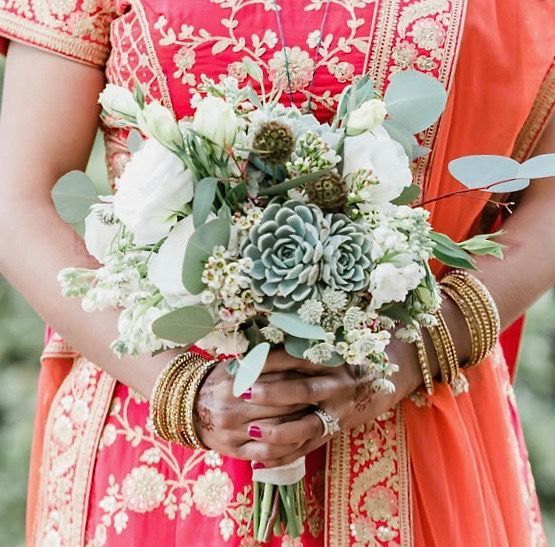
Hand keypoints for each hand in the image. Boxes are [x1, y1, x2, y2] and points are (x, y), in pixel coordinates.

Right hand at [194, 349, 318, 461]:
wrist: (186, 407)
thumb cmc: (219, 381)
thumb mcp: (236, 366)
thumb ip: (264, 363)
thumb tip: (298, 352)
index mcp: (234, 384)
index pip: (277, 381)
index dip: (301, 378)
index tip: (317, 376)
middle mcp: (232, 409)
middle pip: (281, 406)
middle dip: (306, 401)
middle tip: (323, 396)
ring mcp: (233, 432)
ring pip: (277, 430)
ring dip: (301, 424)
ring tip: (316, 414)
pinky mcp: (235, 451)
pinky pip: (268, 452)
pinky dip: (287, 447)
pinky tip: (301, 438)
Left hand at [240, 340, 425, 467]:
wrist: (380, 381)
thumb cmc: (344, 357)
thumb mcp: (328, 345)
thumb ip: (298, 345)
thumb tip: (254, 342)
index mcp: (333, 359)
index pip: (297, 358)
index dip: (270, 360)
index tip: (244, 361)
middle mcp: (337, 386)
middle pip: (302, 391)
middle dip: (271, 393)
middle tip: (243, 392)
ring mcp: (337, 412)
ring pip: (306, 426)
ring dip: (278, 430)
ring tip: (251, 432)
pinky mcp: (333, 432)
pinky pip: (307, 447)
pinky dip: (284, 455)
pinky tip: (260, 459)